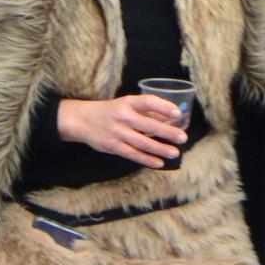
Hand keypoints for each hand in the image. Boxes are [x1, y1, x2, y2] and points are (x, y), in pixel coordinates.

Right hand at [55, 94, 188, 167]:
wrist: (82, 120)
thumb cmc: (111, 112)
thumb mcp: (126, 105)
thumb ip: (146, 111)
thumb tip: (170, 118)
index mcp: (127, 102)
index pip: (148, 102)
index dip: (163, 107)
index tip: (177, 113)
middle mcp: (122, 116)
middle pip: (148, 125)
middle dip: (167, 132)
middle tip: (182, 137)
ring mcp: (117, 132)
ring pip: (142, 142)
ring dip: (160, 149)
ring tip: (175, 152)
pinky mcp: (113, 146)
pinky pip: (133, 154)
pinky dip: (147, 159)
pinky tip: (159, 162)